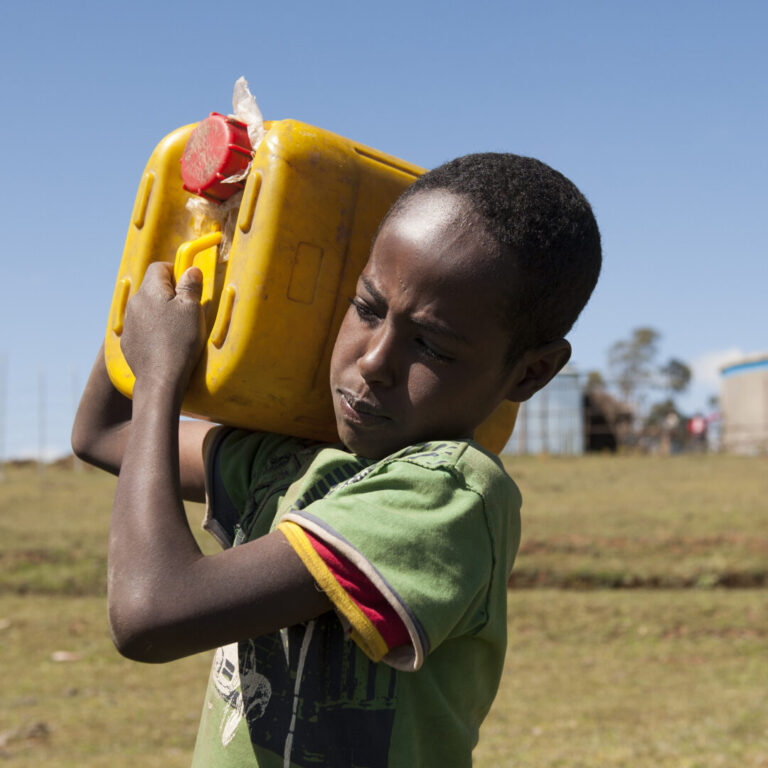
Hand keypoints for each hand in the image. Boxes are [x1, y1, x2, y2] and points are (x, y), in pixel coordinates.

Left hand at [120, 262, 205, 397]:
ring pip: (146, 307)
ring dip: (160, 311)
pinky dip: (152, 329)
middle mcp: (134, 303)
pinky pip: (141, 326)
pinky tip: (165, 342)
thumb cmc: (180, 341)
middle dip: (169, 293)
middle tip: (187, 309)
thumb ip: (191, 286)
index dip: (175, 271)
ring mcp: (129, 323)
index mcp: (150, 291)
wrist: (161, 377)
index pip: (159, 267)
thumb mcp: (193, 310)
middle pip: (151, 287)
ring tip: (177, 328)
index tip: (188, 284)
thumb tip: (191, 270)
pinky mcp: (128, 341)